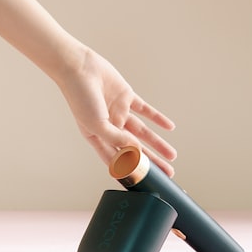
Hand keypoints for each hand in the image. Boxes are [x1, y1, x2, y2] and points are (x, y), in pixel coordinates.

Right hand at [56, 47, 177, 175]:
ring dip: (157, 143)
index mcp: (97, 136)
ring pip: (143, 132)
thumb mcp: (96, 124)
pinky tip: (168, 127)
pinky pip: (146, 110)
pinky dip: (157, 118)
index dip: (130, 171)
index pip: (117, 159)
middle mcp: (109, 126)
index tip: (144, 183)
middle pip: (134, 148)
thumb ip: (117, 139)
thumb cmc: (79, 98)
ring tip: (172, 155)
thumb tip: (136, 150)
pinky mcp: (127, 97)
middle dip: (151, 162)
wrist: (79, 69)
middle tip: (166, 174)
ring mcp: (119, 111)